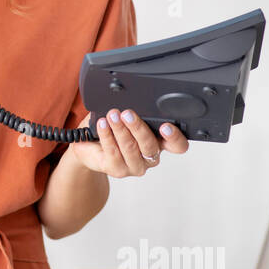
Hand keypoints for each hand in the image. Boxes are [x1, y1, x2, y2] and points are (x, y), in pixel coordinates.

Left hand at [69, 109, 188, 177]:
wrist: (91, 147)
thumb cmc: (113, 131)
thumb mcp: (128, 119)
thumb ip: (136, 112)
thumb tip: (131, 99)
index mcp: (160, 143)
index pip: (177, 145)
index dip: (175, 137)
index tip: (166, 126)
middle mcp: (150, 157)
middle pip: (150, 145)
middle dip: (137, 127)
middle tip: (127, 113)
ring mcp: (134, 166)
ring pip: (130, 147)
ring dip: (120, 129)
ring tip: (112, 116)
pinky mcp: (117, 170)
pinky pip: (112, 151)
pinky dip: (107, 135)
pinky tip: (102, 125)